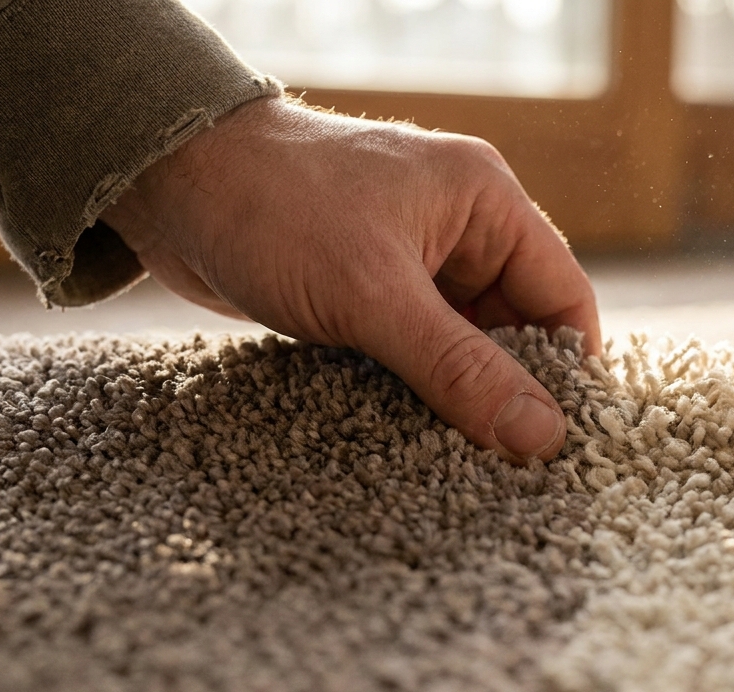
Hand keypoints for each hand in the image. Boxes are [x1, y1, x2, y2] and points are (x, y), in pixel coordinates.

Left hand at [100, 95, 600, 463]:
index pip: (563, 294)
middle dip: (511, 391)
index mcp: (484, 202)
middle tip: (509, 467)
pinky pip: (415, 346)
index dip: (568, 370)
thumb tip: (539, 435)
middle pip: (516, 326)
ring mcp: (411, 258)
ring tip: (459, 461)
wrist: (165, 181)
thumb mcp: (373, 295)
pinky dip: (416, 386)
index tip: (562, 444)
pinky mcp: (366, 287)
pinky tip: (409, 432)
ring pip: (463, 342)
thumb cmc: (272, 207)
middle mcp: (458, 227)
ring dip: (458, 394)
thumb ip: (458, 368)